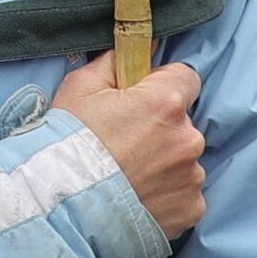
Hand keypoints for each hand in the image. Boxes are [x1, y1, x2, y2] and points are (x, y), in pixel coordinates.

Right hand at [53, 54, 206, 236]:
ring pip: (183, 160)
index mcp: (166, 102)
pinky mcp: (191, 210)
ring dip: (164, 163)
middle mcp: (188, 138)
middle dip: (160, 128)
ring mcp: (192, 177)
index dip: (163, 85)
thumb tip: (137, 48)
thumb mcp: (80, 87)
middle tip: (125, 143)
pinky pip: (185, 193)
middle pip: (183, 122)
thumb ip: (116, 63)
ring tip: (128, 176)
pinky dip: (167, 194)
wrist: (64, 208)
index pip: (186, 77)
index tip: (142, 98)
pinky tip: (138, 196)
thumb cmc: (69, 144)